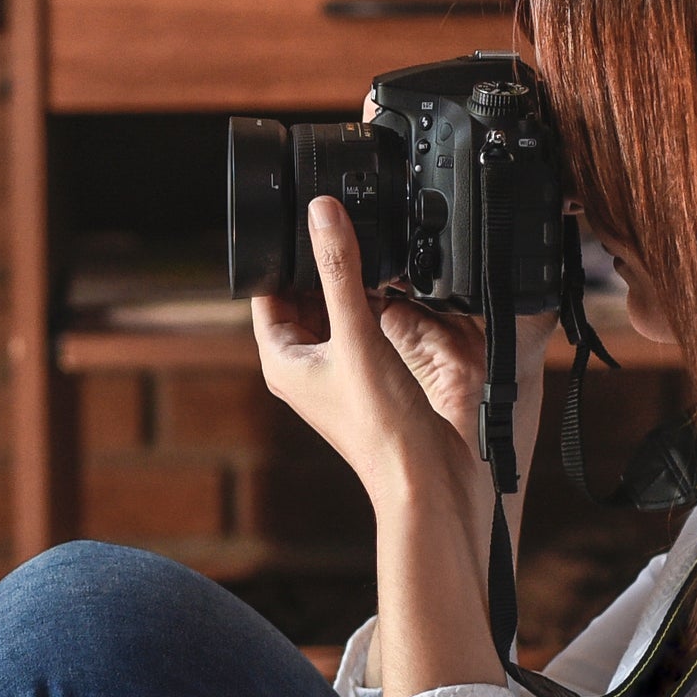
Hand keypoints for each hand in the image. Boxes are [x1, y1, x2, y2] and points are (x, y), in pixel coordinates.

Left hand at [255, 200, 526, 696]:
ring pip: (337, 309)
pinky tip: (399, 286)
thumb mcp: (357, 334)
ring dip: (352, 282)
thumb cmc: (382, 428)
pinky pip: (367, 327)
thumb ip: (339, 270)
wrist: (429, 482)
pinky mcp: (372, 377)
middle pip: (303, 296)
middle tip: (344, 221)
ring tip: (373, 248)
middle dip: (321, 262)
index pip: (267, 291)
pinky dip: (377, 304)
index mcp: (282, 360)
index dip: (281, 254)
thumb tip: (321, 214)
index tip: (302, 214)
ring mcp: (339, 372)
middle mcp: (305, 366)